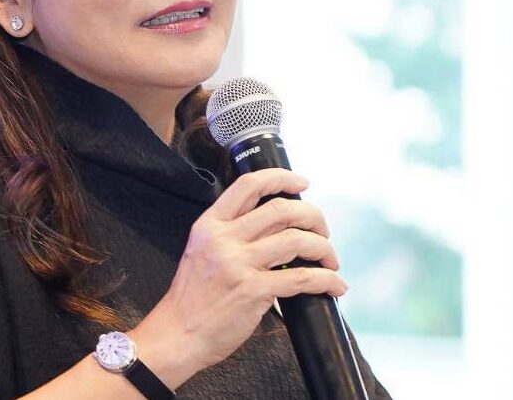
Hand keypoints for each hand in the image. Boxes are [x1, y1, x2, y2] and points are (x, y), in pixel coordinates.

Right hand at [131, 168, 346, 387]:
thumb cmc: (192, 298)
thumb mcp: (202, 251)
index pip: (248, 185)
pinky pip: (301, 278)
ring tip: (330, 260)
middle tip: (323, 231)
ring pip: (296, 240)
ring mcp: (239, 264)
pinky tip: (335, 285)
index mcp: (210, 225)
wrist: (178, 334)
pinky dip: (326, 280)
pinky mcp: (253, 291)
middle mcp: (224, 239)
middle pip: (281, 210)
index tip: (302, 183)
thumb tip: (275, 225)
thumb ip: (231, 234)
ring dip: (323, 248)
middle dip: (313, 216)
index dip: (281, 178)